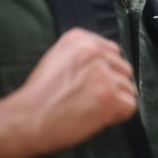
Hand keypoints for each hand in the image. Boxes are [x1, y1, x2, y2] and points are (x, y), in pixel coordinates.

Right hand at [20, 28, 136, 155]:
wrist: (27, 119)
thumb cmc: (40, 95)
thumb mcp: (58, 58)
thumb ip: (84, 56)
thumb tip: (108, 64)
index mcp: (81, 39)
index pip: (113, 52)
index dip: (107, 71)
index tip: (93, 82)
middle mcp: (95, 52)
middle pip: (124, 69)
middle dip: (114, 85)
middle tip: (92, 97)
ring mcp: (104, 74)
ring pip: (129, 88)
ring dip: (116, 101)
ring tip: (92, 107)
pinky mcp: (110, 96)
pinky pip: (131, 106)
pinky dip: (119, 115)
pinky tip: (99, 116)